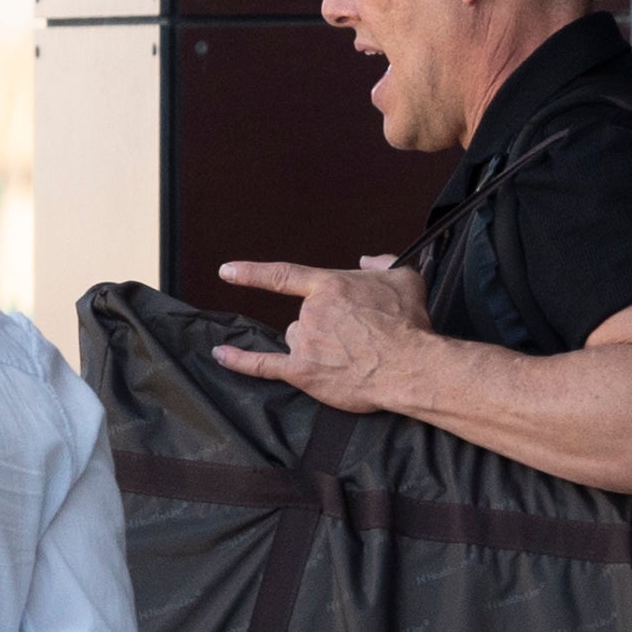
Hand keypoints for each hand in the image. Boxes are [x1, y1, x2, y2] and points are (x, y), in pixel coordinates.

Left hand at [209, 257, 438, 412]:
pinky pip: (263, 365)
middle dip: (327, 328)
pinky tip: (221, 355)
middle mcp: (311, 312)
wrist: (410, 365)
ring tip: (351, 358)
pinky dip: (240, 361)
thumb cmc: (410, 322)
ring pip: (297, 341)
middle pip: (304, 318)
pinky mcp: (303, 372)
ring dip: (316, 348)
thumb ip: (382, 262)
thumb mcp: (405, 277)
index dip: (252, 273)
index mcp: (330, 286)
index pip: (284, 275)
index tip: (227, 271)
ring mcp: (304, 342)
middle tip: (360, 341)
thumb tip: (366, 259)